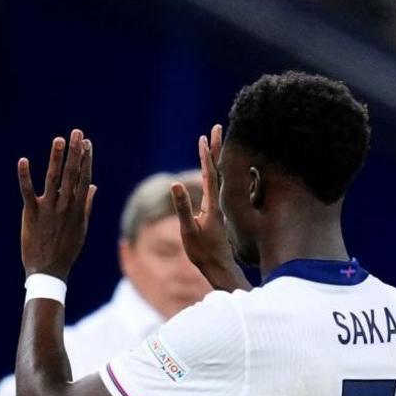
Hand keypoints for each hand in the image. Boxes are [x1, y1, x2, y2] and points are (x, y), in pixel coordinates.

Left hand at [17, 130, 94, 278]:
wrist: (49, 271)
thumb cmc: (66, 250)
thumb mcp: (81, 228)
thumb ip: (86, 205)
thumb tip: (92, 185)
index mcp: (77, 208)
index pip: (83, 178)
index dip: (86, 159)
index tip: (87, 142)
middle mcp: (65, 206)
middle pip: (71, 174)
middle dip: (75, 152)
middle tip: (77, 132)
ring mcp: (49, 209)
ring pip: (53, 179)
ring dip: (56, 158)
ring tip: (59, 140)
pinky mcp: (32, 214)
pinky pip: (27, 192)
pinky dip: (25, 176)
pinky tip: (23, 160)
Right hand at [170, 125, 247, 291]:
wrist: (220, 268)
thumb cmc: (203, 252)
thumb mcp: (188, 230)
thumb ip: (182, 207)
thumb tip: (176, 185)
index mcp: (213, 203)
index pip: (210, 173)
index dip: (206, 155)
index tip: (204, 137)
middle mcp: (219, 201)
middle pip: (218, 168)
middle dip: (216, 147)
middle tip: (217, 127)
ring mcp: (219, 206)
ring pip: (219, 176)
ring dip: (217, 157)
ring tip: (217, 142)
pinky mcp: (218, 213)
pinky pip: (218, 186)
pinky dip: (217, 172)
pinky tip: (216, 171)